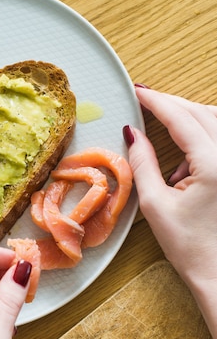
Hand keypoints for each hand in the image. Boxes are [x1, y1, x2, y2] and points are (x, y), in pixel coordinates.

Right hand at [124, 87, 216, 338]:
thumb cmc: (189, 246)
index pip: (182, 119)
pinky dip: (203, 137)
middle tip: (147, 102)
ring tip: (165, 127)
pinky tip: (186, 163)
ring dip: (190, 118)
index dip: (157, 102)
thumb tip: (132, 135)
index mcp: (214, 165)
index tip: (138, 92)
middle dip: (174, 104)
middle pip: (203, 112)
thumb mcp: (156, 205)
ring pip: (216, 121)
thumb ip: (143, 164)